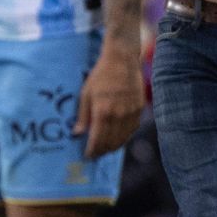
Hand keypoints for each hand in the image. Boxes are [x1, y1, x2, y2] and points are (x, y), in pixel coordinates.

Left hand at [75, 46, 144, 160]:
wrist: (122, 60)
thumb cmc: (101, 75)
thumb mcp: (86, 94)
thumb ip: (83, 116)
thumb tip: (77, 134)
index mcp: (103, 112)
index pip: (97, 140)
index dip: (92, 151)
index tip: (87, 156)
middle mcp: (118, 115)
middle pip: (111, 142)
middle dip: (102, 151)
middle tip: (95, 155)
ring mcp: (131, 113)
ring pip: (123, 139)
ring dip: (114, 147)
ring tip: (105, 150)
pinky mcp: (139, 109)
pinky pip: (132, 130)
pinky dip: (124, 137)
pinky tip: (118, 138)